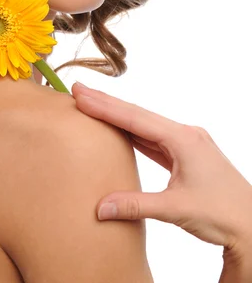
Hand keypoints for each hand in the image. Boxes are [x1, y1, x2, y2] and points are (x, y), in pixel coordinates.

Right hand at [71, 82, 251, 253]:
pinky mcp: (185, 155)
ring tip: (92, 105)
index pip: (136, 118)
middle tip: (78, 90)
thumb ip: (136, 205)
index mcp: (183, 139)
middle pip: (138, 115)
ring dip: (118, 116)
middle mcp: (184, 134)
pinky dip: (132, 132)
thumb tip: (99, 208)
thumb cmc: (222, 214)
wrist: (251, 224)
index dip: (106, 106)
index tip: (81, 94)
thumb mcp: (176, 209)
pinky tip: (118, 129)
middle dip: (107, 103)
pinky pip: (153, 139)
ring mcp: (186, 143)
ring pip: (145, 125)